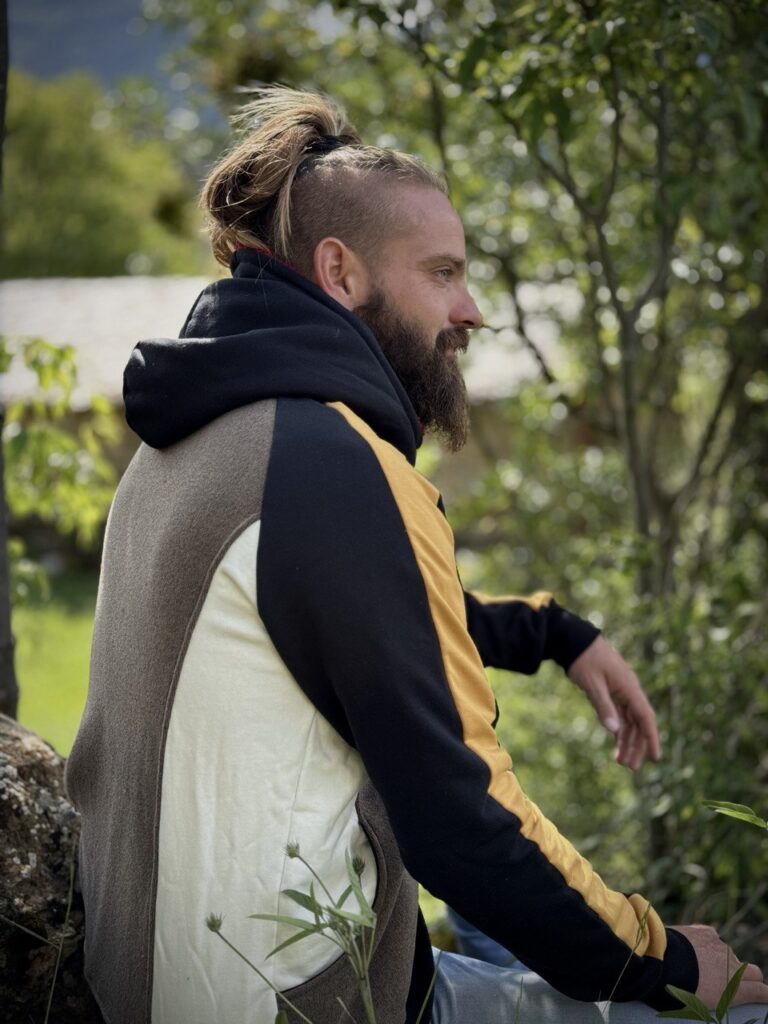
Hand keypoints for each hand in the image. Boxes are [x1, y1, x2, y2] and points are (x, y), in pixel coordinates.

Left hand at [566, 635, 659, 769]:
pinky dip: (618, 730)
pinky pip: (620, 715)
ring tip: (621, 762)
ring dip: (626, 741)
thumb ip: (603, 706)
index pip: (646, 717)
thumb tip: (614, 731)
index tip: (655, 758)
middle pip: (638, 723)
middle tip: (629, 768)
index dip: (652, 738)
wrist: (574, 640)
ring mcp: (621, 691)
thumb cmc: (584, 660)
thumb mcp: (592, 684)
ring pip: (629, 721)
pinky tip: (616, 745)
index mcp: (629, 688)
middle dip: (636, 746)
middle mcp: (629, 690)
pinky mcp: (612, 691)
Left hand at [669, 924, 767, 1008]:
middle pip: (753, 972)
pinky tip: (691, 949)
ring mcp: (721, 947)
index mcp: (733, 990)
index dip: (763, 994)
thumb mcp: (698, 1005)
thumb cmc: (676, 991)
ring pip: (729, 955)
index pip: (760, 991)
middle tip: (734, 981)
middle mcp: (733, 967)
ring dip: (721, 960)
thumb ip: (714, 997)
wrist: (660, 961)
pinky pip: (712, 939)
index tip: (764, 994)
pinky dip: (706, 944)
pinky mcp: (707, 932)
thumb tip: (712, 993)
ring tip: (698, 965)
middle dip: (748, 977)